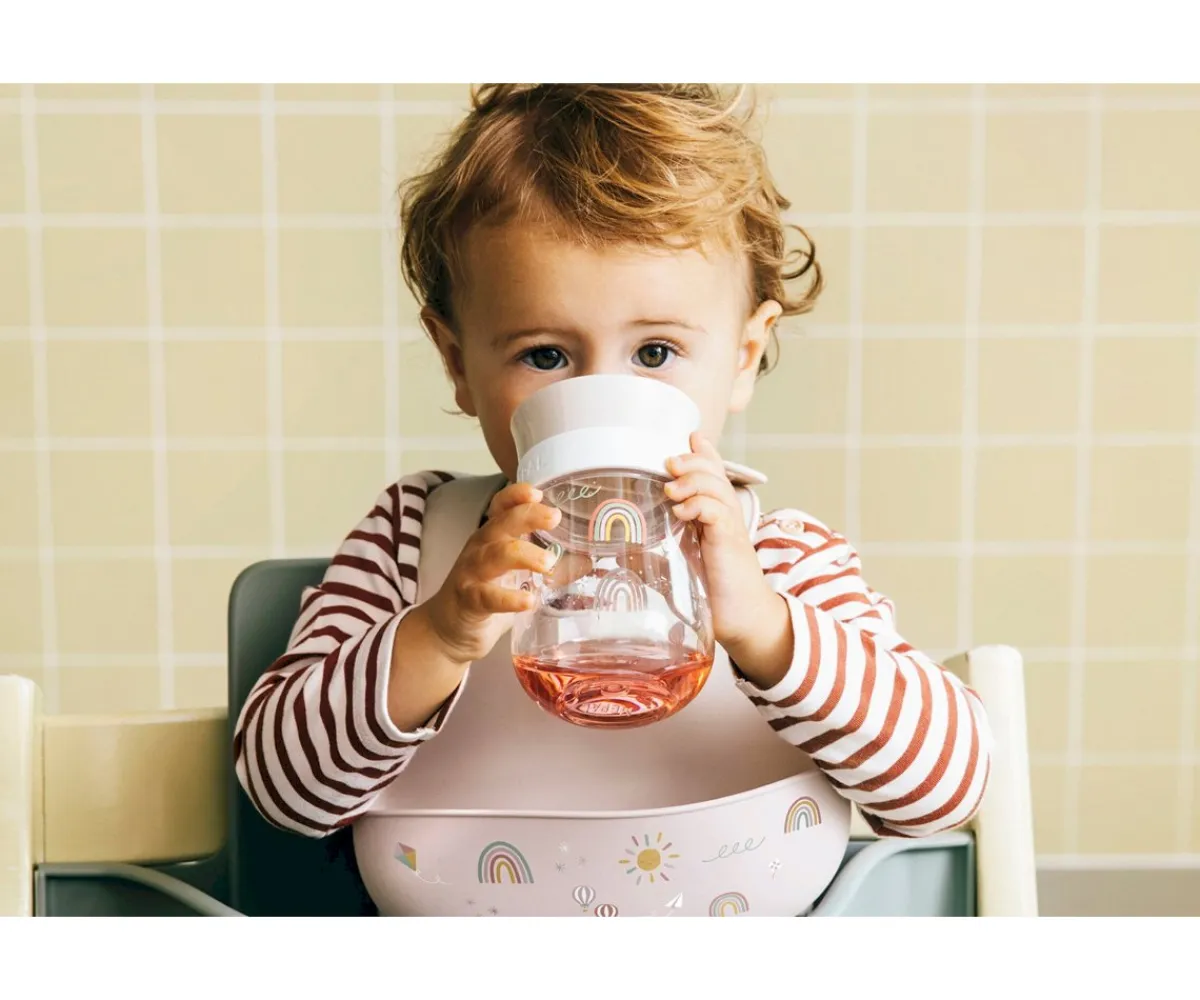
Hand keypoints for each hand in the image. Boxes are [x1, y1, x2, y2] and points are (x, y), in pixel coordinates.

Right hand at [423, 482, 560, 664]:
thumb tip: (589, 559)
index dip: (516, 495)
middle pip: (501, 523)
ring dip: (523, 554)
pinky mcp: (469, 601)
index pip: (502, 506)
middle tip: (555, 517)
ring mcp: (472, 573)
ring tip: (547, 562)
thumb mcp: (521, 576)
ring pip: (495, 555)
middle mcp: (481, 548)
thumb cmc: (489, 595)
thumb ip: (553, 568)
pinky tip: (529, 602)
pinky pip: (488, 596)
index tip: (538, 492)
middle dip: (527, 515)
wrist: (451, 631)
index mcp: (494, 537)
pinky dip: (509, 598)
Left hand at [665, 432, 791, 688]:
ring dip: (692, 480)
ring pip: (716, 488)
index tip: (687, 438)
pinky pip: (718, 514)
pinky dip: (700, 506)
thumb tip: (618, 545)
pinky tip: (681, 510)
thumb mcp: (677, 564)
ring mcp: (730, 529)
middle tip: (669, 462)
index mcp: (714, 516)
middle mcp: (725, 517)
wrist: (744, 620)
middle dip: (692, 461)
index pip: (712, 474)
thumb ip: (653, 550)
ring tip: (670, 486)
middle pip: (714, 473)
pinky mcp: (730, 544)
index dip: (702, 454)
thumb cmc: (711, 594)